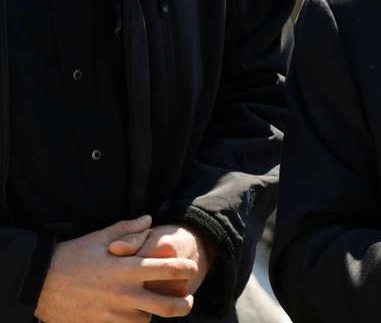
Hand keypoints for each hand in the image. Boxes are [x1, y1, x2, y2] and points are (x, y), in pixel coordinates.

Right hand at [34, 215, 199, 322]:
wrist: (38, 283)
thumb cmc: (71, 257)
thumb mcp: (99, 238)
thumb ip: (128, 229)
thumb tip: (149, 219)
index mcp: (128, 269)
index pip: (170, 269)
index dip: (187, 269)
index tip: (192, 269)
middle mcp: (124, 293)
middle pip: (168, 306)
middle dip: (184, 305)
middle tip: (187, 301)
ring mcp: (112, 313)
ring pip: (147, 321)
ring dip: (151, 314)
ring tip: (150, 306)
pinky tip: (130, 315)